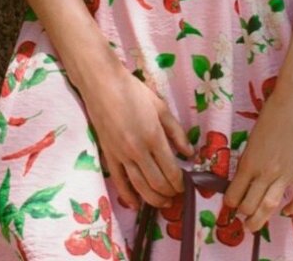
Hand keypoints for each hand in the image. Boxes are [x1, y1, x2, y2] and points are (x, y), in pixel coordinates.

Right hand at [81, 65, 192, 210]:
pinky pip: (119, 182)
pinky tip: (137, 205)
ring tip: (164, 204)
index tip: (184, 185)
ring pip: (139, 187)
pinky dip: (128, 197)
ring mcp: (121, 156)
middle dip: (169, 193)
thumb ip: (176, 131)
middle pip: (157, 182)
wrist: (103, 86)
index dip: (179, 182)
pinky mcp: (108, 157)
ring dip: (153, 199)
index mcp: (153, 136)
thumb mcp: (161, 107)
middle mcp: (138, 150)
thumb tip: (189, 153)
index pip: (170, 169)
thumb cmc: (134, 92)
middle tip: (176, 196)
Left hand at [223, 77, 292, 233]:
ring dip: (261, 220)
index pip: (235, 193)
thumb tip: (245, 176)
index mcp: (249, 161)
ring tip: (254, 225)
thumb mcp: (252, 136)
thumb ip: (249, 158)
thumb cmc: (271, 111)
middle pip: (251, 204)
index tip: (230, 204)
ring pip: (271, 207)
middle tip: (242, 218)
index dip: (230, 202)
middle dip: (243, 215)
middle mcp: (266, 172)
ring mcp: (287, 173)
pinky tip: (286, 212)